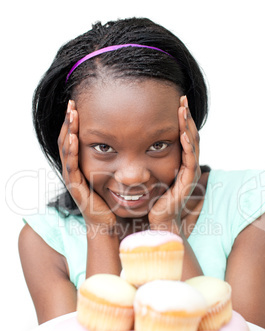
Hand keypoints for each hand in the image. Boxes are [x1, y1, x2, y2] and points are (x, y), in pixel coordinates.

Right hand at [58, 100, 116, 228]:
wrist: (109, 223)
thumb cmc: (114, 200)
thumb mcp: (115, 174)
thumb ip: (118, 157)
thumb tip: (129, 140)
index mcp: (82, 165)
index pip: (75, 138)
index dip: (75, 122)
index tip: (79, 104)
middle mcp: (74, 170)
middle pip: (67, 140)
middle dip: (69, 121)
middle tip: (72, 103)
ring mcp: (73, 178)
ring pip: (66, 150)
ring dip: (68, 131)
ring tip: (71, 114)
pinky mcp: (76, 188)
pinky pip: (71, 166)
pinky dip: (71, 151)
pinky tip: (73, 138)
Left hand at [148, 95, 200, 232]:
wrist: (157, 221)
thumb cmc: (151, 199)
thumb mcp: (148, 174)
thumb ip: (145, 158)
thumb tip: (131, 146)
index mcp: (179, 161)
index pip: (182, 135)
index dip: (180, 119)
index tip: (175, 102)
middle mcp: (186, 166)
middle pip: (190, 136)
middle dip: (186, 117)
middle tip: (182, 99)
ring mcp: (189, 173)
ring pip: (192, 144)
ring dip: (188, 126)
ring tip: (183, 110)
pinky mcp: (187, 182)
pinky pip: (190, 160)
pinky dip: (187, 145)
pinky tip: (182, 132)